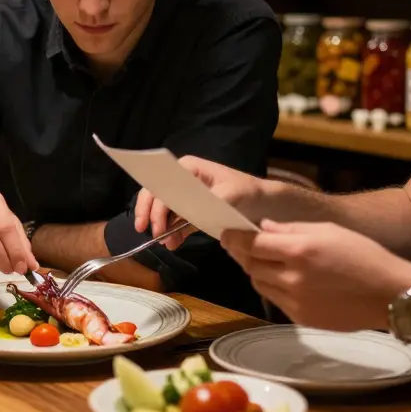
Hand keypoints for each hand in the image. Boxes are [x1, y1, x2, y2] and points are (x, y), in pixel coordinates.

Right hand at [134, 155, 264, 249]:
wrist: (263, 203)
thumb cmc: (248, 190)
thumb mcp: (235, 192)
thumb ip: (214, 197)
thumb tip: (197, 207)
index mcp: (188, 168)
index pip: (162, 181)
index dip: (151, 201)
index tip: (147, 221)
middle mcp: (182, 179)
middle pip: (157, 195)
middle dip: (151, 215)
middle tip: (152, 234)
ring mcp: (186, 195)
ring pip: (164, 210)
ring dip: (161, 227)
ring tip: (167, 243)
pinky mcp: (192, 210)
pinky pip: (176, 221)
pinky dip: (172, 232)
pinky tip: (174, 243)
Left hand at [220, 219, 410, 331]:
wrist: (391, 294)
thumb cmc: (364, 255)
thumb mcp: (328, 230)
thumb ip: (290, 230)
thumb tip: (263, 228)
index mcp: (299, 251)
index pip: (251, 244)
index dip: (234, 238)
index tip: (226, 233)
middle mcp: (292, 278)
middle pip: (251, 265)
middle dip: (242, 253)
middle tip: (242, 245)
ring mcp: (296, 301)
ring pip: (260, 284)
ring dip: (257, 271)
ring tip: (266, 261)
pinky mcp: (301, 319)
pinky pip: (276, 300)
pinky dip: (273, 288)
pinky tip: (285, 279)